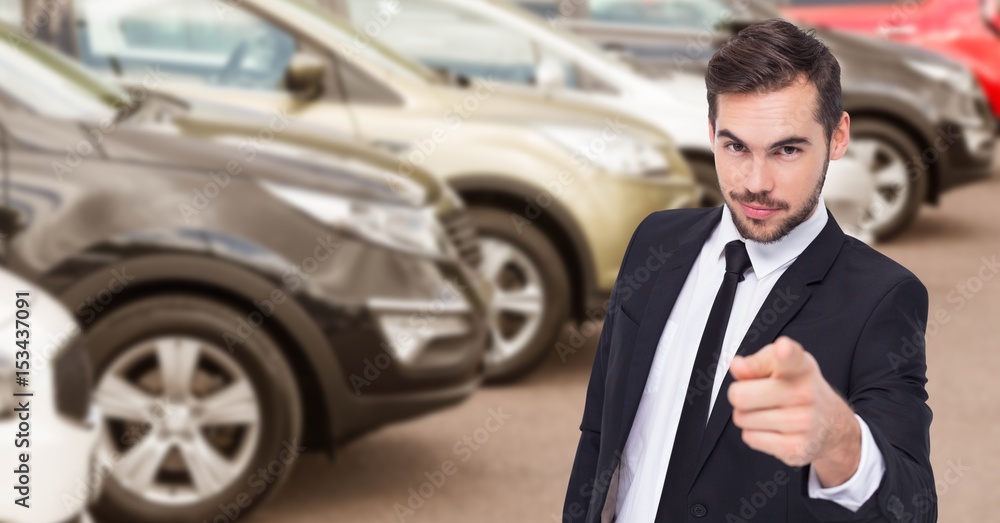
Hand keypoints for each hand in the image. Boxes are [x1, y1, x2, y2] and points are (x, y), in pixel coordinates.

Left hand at [728, 336, 860, 486]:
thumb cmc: (798, 388)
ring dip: (747, 416)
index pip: (792, 357)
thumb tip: (738, 366)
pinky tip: (774, 429)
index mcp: (800, 366)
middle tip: (757, 395)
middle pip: (740, 395)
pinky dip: (755, 434)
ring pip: (742, 418)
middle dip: (739, 395)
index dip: (785, 353)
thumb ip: (756, 362)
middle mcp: (805, 393)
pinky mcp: (796, 449)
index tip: (783, 349)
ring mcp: (803, 422)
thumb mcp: (780, 366)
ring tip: (769, 412)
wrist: (833, 425)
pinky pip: (750, 438)